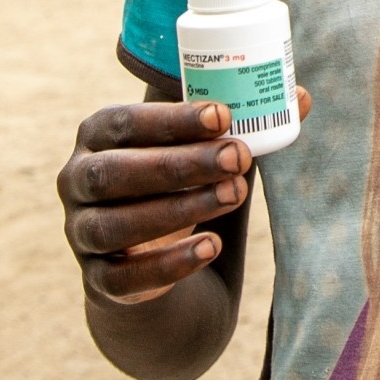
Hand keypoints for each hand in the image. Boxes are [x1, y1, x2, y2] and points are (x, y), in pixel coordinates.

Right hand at [57, 90, 310, 305]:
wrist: (147, 253)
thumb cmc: (175, 179)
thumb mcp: (198, 147)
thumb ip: (238, 125)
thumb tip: (303, 98)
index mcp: (97, 135)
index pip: (125, 122)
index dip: (171, 120)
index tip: (223, 116)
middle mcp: (77, 180)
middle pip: (117, 172)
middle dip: (180, 164)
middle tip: (238, 157)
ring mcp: (81, 233)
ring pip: (117, 224)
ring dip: (179, 209)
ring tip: (235, 195)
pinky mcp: (98, 280)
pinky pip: (125, 277)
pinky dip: (169, 264)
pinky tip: (212, 246)